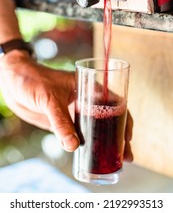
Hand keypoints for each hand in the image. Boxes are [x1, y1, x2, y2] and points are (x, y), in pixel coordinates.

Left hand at [0, 50, 133, 159]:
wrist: (12, 81)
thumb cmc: (33, 80)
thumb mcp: (50, 99)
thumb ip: (61, 122)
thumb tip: (73, 146)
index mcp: (88, 88)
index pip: (114, 103)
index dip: (124, 120)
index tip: (128, 137)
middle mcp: (84, 101)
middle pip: (108, 120)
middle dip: (119, 137)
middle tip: (126, 156)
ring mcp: (74, 112)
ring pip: (94, 129)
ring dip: (104, 144)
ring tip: (114, 159)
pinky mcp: (62, 122)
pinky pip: (77, 135)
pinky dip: (85, 146)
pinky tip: (91, 155)